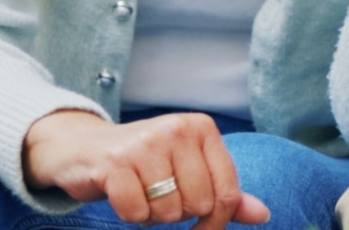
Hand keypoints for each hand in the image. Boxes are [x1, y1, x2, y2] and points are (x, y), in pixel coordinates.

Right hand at [23, 110, 268, 227]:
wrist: (85, 148)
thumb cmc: (145, 163)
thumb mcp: (189, 169)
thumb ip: (225, 192)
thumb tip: (263, 216)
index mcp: (202, 128)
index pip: (228, 192)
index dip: (217, 222)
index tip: (202, 228)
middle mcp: (178, 129)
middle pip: (198, 205)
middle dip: (178, 214)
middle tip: (159, 196)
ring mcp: (145, 143)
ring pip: (168, 212)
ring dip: (152, 215)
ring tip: (140, 192)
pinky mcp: (115, 162)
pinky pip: (136, 213)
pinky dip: (130, 215)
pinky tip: (122, 194)